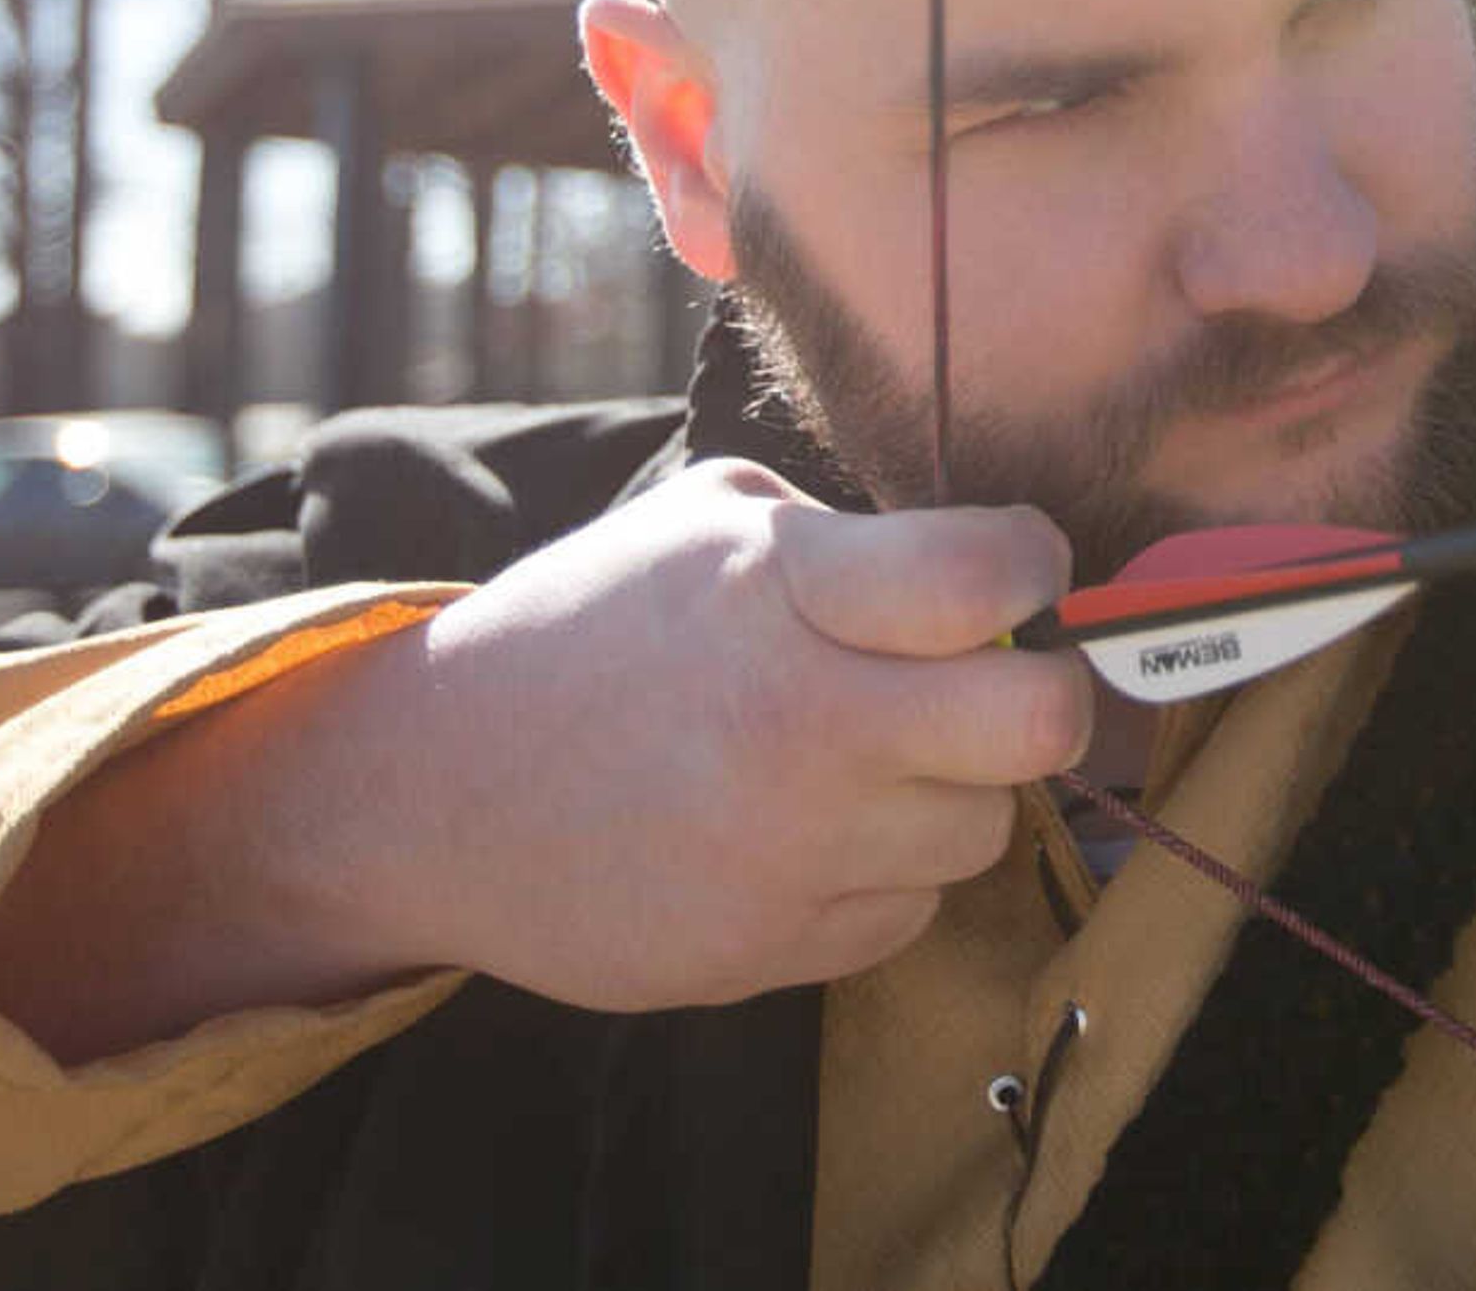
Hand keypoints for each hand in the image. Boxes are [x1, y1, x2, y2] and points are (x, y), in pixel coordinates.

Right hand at [0, 462, 1088, 1056]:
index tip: (1016, 568)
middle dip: (1048, 697)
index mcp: (784, 590)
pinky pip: (907, 915)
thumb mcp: (701, 523)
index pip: (992, 577)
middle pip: (1043, 725)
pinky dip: (881, 876)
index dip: (1034, 564)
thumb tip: (986, 571)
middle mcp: (799, 723)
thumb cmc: (583, 633)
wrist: (427, 792)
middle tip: (1000, 683)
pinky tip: (802, 832)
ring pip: (983, 831)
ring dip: (948, 793)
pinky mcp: (765, 952)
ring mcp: (785, 850)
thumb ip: (846, 535)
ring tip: (859, 759)